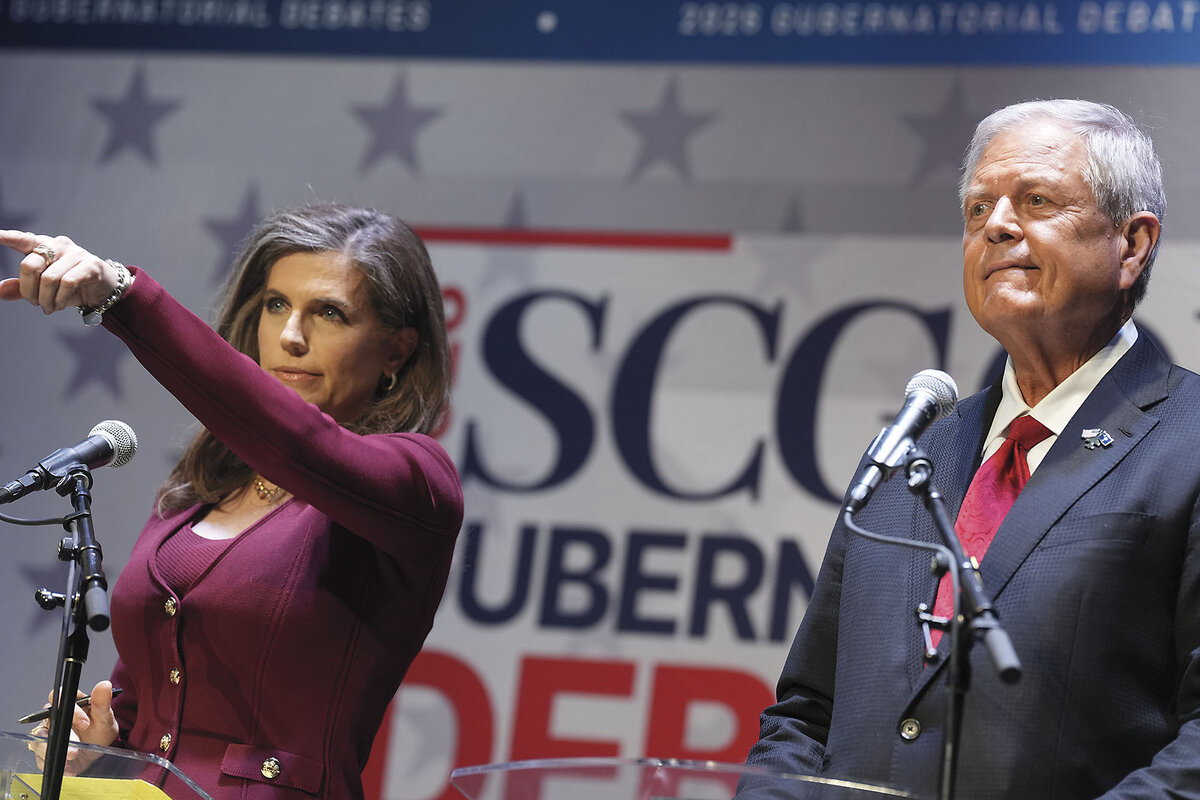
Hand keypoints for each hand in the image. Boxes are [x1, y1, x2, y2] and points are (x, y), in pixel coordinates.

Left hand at [0, 230, 121, 314]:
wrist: (103, 290)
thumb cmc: (70, 286)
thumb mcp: (42, 288)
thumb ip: (21, 288)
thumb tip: (0, 290)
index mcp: (43, 245)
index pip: (22, 239)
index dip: (7, 237)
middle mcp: (58, 245)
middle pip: (30, 266)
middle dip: (29, 291)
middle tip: (35, 303)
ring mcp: (76, 253)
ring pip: (49, 279)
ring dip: (45, 300)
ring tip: (49, 308)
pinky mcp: (91, 265)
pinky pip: (67, 283)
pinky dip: (60, 299)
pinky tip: (59, 305)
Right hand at [27, 681, 119, 773]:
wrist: (98, 752)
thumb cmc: (100, 730)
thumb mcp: (104, 717)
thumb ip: (102, 702)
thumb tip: (104, 685)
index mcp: (69, 703)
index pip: (60, 698)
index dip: (71, 710)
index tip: (86, 722)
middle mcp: (54, 717)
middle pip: (48, 720)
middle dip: (64, 733)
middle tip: (79, 743)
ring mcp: (47, 734)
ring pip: (39, 739)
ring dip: (55, 749)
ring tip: (72, 756)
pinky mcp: (44, 750)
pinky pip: (42, 757)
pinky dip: (56, 763)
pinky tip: (70, 768)